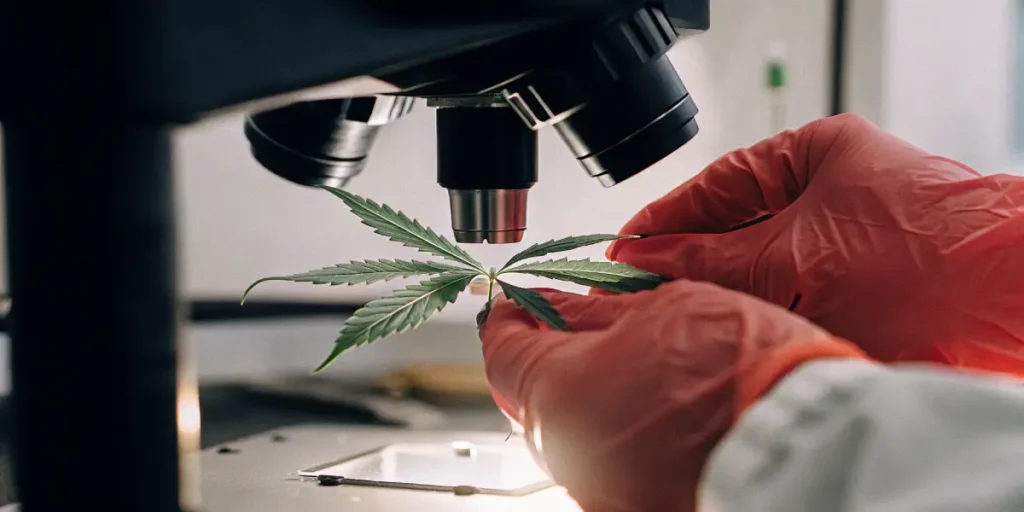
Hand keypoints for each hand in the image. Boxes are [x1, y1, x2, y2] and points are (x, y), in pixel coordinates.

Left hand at [479, 281, 866, 511]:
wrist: (805, 444)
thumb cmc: (741, 374)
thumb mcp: (663, 311)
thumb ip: (599, 312)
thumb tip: (563, 306)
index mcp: (558, 395)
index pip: (504, 351)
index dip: (513, 318)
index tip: (524, 304)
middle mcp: (567, 453)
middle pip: (535, 395)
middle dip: (555, 355)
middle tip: (587, 325)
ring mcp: (599, 489)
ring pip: (574, 431)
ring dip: (592, 393)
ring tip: (641, 364)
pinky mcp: (632, 507)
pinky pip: (609, 460)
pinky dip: (621, 430)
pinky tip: (659, 407)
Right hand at [607, 113, 1023, 373]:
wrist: (1006, 309)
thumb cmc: (918, 259)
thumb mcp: (788, 256)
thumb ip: (707, 259)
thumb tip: (643, 258)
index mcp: (818, 155)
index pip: (720, 183)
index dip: (667, 218)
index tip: (625, 248)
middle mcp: (833, 194)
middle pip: (738, 227)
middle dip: (690, 260)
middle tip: (640, 289)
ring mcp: (849, 242)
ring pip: (763, 267)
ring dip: (724, 292)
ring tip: (677, 313)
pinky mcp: (862, 287)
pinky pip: (791, 296)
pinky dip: (760, 313)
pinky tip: (731, 330)